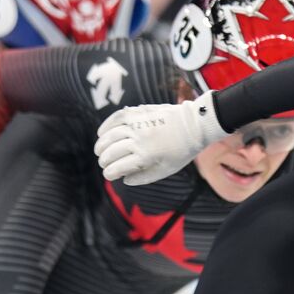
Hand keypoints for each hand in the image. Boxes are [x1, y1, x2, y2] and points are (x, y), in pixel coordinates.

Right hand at [94, 92, 226, 185]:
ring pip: (111, 136)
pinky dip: (106, 125)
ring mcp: (138, 125)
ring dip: (102, 145)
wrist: (194, 125)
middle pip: (112, 152)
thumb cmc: (181, 151)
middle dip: (104, 160)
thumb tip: (125, 180)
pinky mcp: (139, 113)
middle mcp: (140, 140)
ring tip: (99, 151)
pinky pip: (117, 118)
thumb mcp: (166, 169)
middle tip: (103, 163)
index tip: (108, 175)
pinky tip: (101, 133)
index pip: (118, 168)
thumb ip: (144, 177)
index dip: (110, 173)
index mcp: (147, 156)